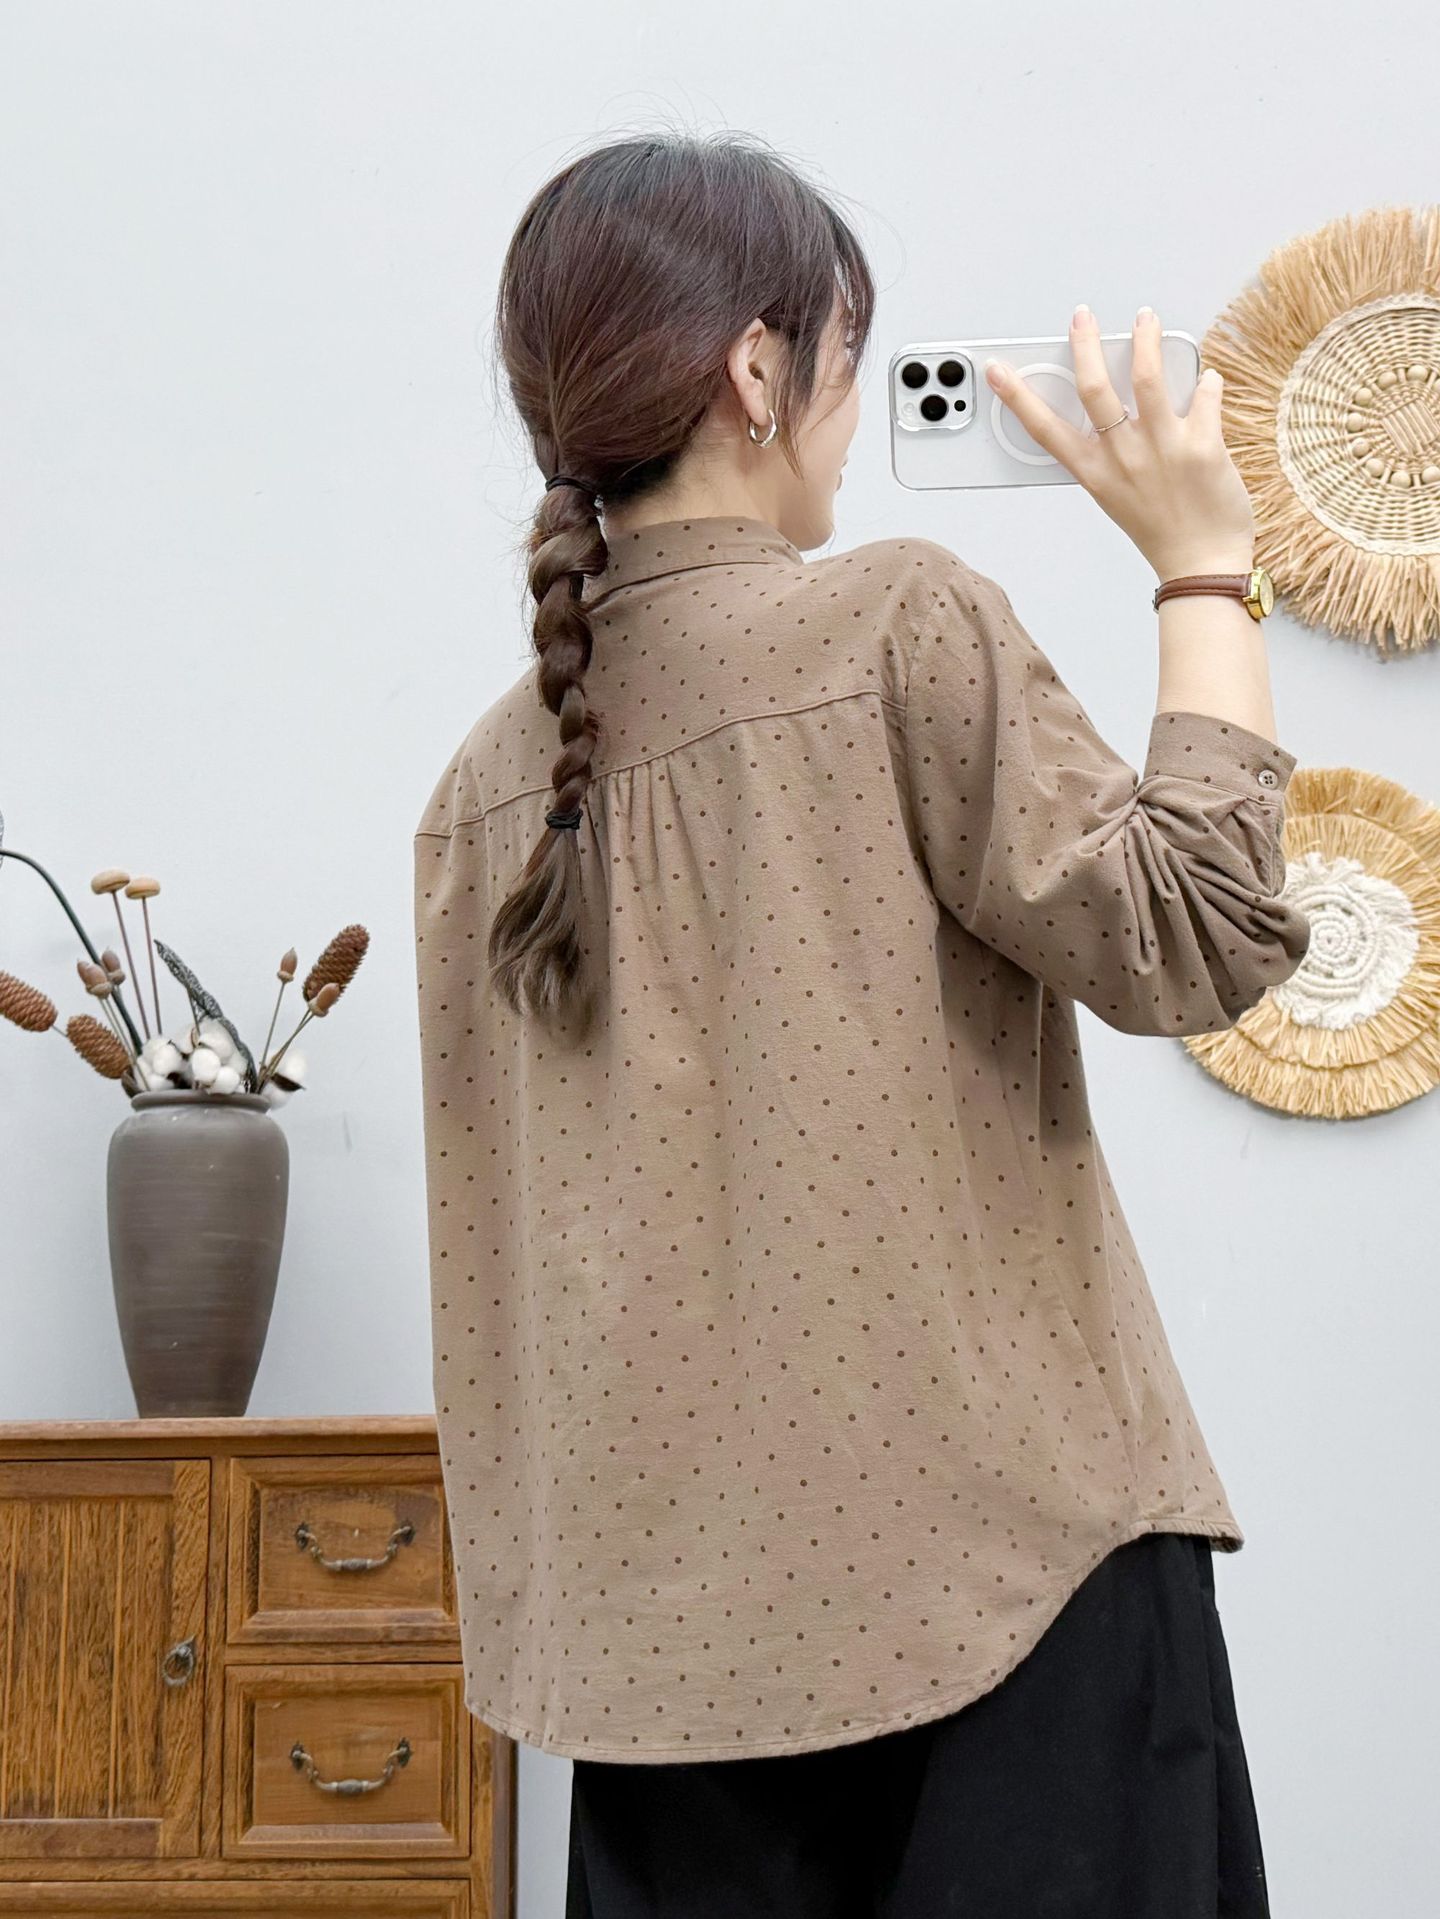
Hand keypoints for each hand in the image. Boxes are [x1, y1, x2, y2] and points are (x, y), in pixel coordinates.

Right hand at [984, 306, 1256, 581]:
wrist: (1201, 563)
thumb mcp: (1117, 494)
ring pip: (1147, 376)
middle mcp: (1123, 457)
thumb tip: (1116, 407)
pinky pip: (1204, 394)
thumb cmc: (1161, 531)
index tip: (999, 371)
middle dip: (1085, 343)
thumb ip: (1110, 454)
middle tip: (1083, 318)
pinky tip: (1206, 380)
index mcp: (1095, 472)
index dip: (1018, 397)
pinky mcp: (1202, 445)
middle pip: (1093, 387)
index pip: (1045, 429)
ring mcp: (1162, 448)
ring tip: (1146, 320)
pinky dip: (1206, 382)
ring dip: (1146, 339)